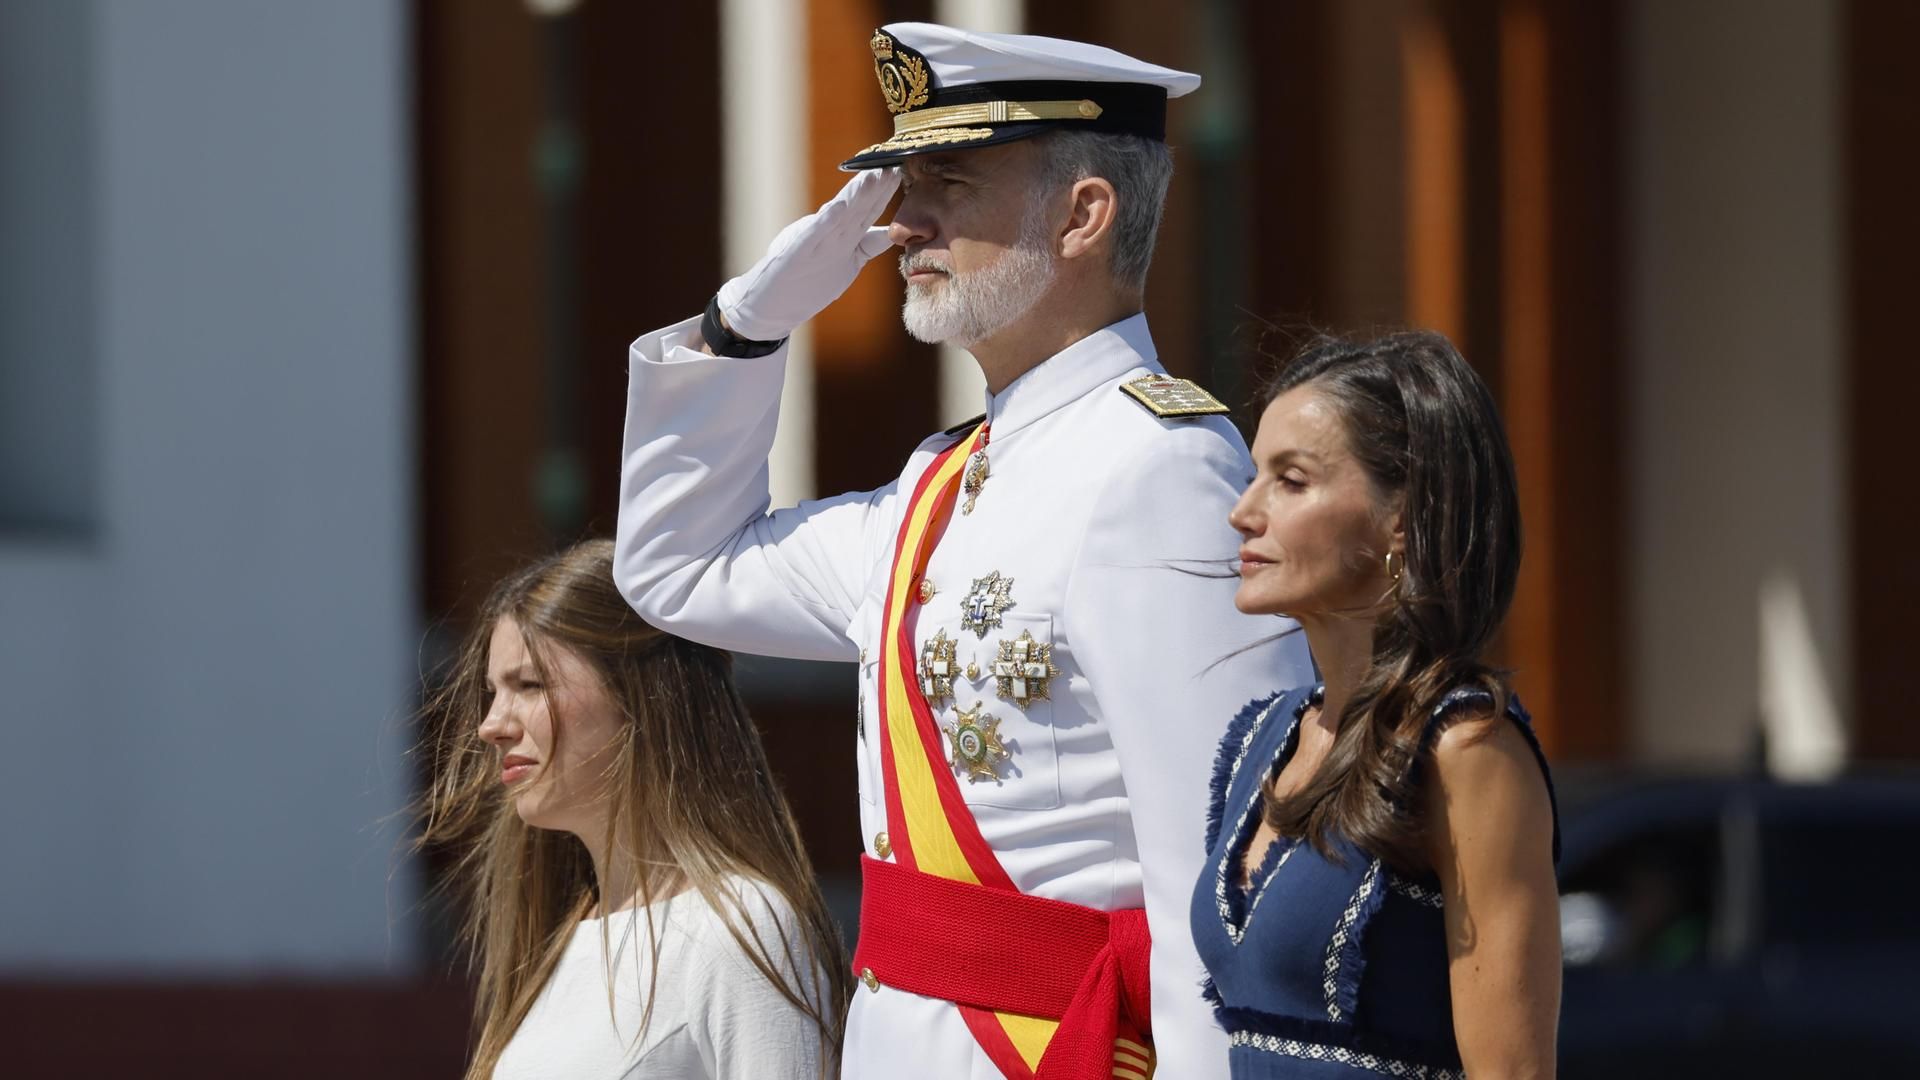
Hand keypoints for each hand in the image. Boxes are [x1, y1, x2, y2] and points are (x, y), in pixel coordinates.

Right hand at [716, 168, 900, 342]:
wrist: (769, 305)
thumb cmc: (803, 277)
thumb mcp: (842, 260)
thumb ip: (864, 245)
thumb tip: (885, 233)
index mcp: (842, 239)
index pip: (867, 213)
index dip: (882, 194)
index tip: (899, 173)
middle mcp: (831, 238)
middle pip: (859, 209)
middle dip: (876, 188)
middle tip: (893, 163)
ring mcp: (815, 244)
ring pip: (841, 217)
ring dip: (858, 196)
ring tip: (873, 175)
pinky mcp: (796, 254)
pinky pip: (815, 236)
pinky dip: (828, 220)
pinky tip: (840, 205)